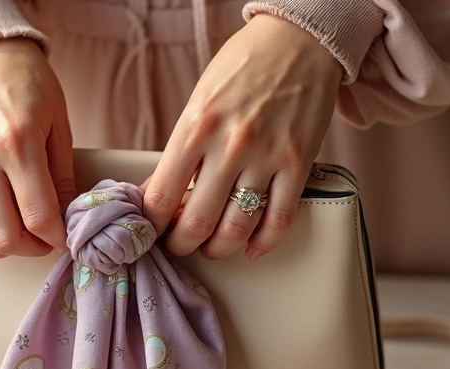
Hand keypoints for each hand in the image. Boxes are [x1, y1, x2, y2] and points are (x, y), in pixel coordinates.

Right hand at [0, 38, 73, 256]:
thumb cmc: (29, 85)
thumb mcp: (58, 124)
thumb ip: (61, 176)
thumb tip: (65, 218)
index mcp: (18, 144)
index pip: (38, 216)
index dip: (56, 237)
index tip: (63, 236)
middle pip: (3, 235)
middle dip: (30, 247)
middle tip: (43, 237)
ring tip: (13, 234)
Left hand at [143, 15, 341, 260]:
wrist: (298, 39)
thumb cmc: (243, 67)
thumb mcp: (198, 102)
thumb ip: (179, 150)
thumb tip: (156, 194)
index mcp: (195, 126)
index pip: (162, 196)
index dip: (152, 225)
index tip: (150, 232)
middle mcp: (230, 144)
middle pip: (197, 221)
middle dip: (181, 245)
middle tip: (178, 246)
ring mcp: (267, 155)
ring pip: (237, 227)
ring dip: (218, 249)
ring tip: (211, 248)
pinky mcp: (299, 162)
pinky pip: (279, 218)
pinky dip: (263, 243)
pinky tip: (251, 248)